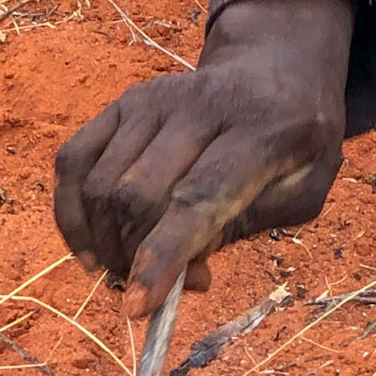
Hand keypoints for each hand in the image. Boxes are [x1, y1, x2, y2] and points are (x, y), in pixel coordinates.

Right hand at [53, 0, 352, 316]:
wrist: (278, 68)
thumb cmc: (297, 140)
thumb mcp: (304, 189)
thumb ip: (245, 228)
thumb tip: (182, 274)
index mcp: (263, 129)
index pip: (201, 195)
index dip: (166, 254)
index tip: (138, 307)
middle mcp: (202, 105)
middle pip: (138, 197)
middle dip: (134, 260)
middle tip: (158, 290)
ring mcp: (156, 99)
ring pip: (101, 186)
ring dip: (106, 246)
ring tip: (138, 268)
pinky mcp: (125, 102)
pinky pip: (73, 161)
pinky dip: (71, 215)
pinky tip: (93, 248)